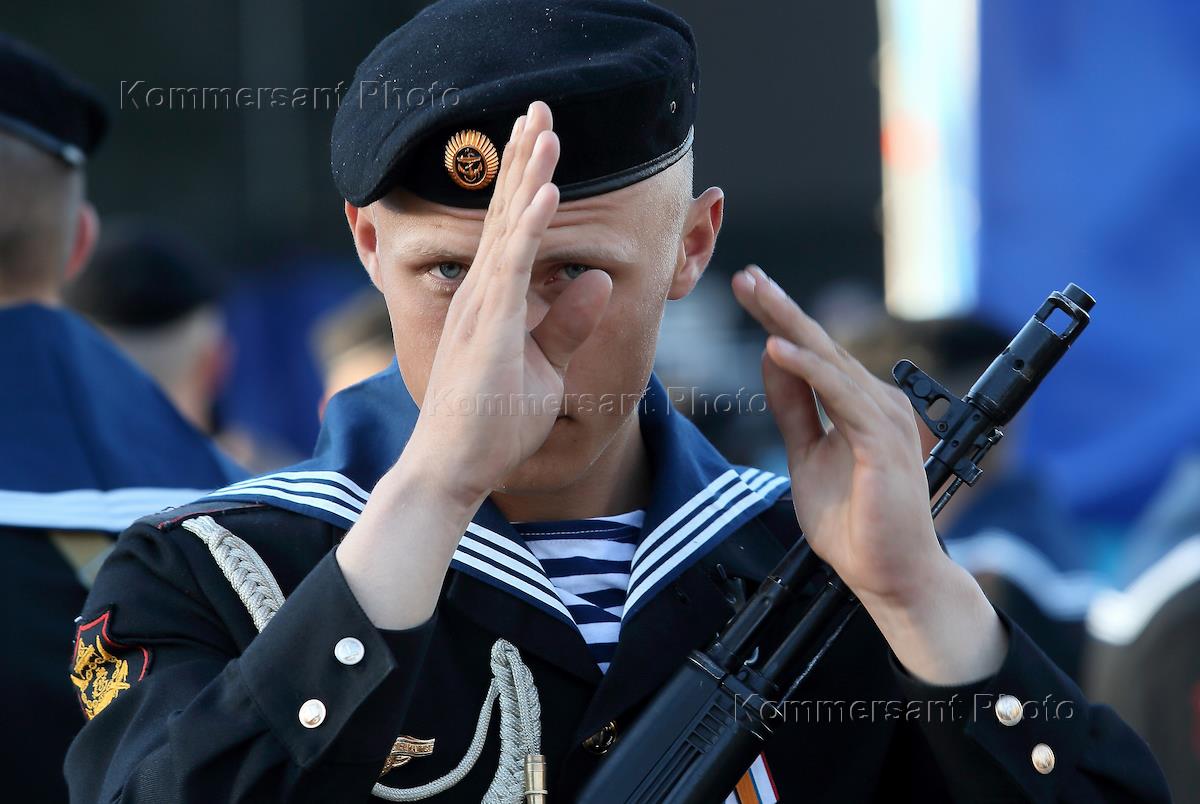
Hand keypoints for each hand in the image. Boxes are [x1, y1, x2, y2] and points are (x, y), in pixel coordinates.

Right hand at [337, 102, 611, 628]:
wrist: (454, 468)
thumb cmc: (493, 422)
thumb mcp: (544, 367)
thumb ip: (569, 322)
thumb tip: (601, 278)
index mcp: (495, 299)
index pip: (515, 228)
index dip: (529, 181)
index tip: (543, 139)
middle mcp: (483, 292)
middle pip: (506, 212)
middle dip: (524, 158)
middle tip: (539, 107)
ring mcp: (481, 307)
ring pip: (507, 227)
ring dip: (528, 175)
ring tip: (544, 126)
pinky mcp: (488, 328)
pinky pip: (512, 269)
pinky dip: (529, 227)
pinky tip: (545, 191)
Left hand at [732, 266, 1005, 683]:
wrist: (889, 576)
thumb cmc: (855, 523)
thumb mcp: (807, 455)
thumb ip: (794, 408)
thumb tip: (772, 358)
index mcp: (861, 405)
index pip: (815, 353)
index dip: (780, 321)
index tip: (749, 289)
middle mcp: (878, 404)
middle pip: (821, 346)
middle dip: (780, 310)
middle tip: (746, 276)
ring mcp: (885, 420)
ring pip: (830, 361)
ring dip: (789, 326)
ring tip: (755, 296)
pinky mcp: (882, 443)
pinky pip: (839, 396)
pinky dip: (807, 370)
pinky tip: (776, 350)